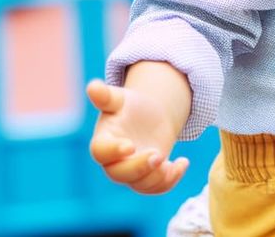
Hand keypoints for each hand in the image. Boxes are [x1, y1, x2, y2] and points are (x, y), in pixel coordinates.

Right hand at [87, 63, 192, 193]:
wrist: (150, 116)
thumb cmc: (131, 106)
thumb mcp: (120, 98)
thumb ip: (106, 96)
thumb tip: (91, 86)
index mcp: (103, 142)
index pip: (101, 152)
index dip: (113, 151)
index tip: (130, 145)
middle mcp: (114, 161)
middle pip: (119, 174)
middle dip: (139, 168)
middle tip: (158, 155)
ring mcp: (131, 172)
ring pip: (140, 185)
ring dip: (157, 177)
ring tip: (172, 161)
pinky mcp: (148, 178)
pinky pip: (156, 188)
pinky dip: (170, 180)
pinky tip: (182, 162)